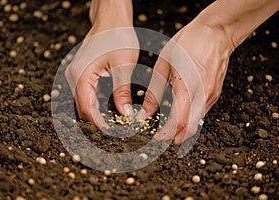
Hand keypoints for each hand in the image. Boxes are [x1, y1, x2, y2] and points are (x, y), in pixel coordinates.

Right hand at [65, 0, 138, 127]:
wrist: (111, 18)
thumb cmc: (118, 36)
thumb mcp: (123, 65)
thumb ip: (122, 91)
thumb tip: (125, 114)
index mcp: (81, 74)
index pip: (86, 108)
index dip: (99, 123)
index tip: (113, 133)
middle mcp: (74, 76)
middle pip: (83, 107)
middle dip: (98, 121)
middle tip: (117, 129)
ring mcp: (76, 74)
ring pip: (85, 102)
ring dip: (98, 113)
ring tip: (116, 121)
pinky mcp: (82, 73)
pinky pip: (87, 94)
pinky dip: (98, 103)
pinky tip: (110, 107)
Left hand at [138, 20, 231, 143]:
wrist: (216, 32)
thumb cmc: (188, 42)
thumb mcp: (164, 64)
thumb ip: (154, 91)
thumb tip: (146, 112)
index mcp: (187, 86)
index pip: (179, 121)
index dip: (167, 133)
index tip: (156, 136)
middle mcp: (203, 95)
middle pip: (190, 128)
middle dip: (175, 136)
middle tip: (161, 136)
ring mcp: (212, 95)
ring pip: (196, 122)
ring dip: (182, 129)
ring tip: (167, 126)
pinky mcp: (215, 93)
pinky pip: (201, 113)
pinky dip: (189, 119)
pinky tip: (179, 114)